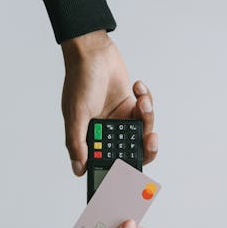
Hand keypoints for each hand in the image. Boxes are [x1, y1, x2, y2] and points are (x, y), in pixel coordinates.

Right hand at [61, 30, 158, 175]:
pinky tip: (137, 86)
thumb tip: (78, 169)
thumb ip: (77, 143)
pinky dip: (146, 100)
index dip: (121, 171)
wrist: (94, 52)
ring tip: (141, 101)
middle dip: (145, 148)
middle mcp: (106, 131)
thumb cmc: (80, 79)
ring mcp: (121, 119)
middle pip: (132, 152)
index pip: (107, 162)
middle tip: (150, 139)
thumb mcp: (76, 114)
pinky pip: (147, 112)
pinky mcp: (132, 106)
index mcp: (90, 137)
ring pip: (143, 131)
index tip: (135, 175)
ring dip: (147, 117)